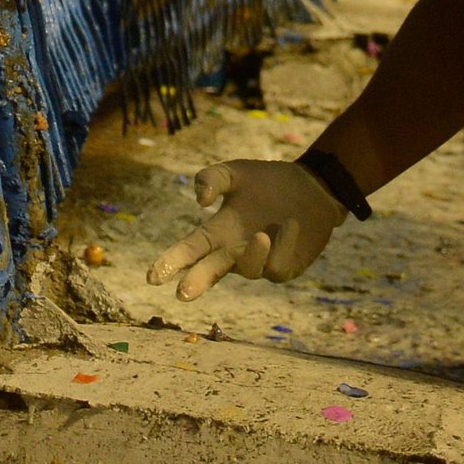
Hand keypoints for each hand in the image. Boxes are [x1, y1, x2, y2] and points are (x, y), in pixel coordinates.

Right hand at [148, 161, 345, 300]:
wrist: (311, 186)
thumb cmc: (268, 181)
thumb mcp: (236, 172)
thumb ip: (212, 178)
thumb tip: (200, 202)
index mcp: (218, 231)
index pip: (190, 249)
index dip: (172, 262)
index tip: (152, 277)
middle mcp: (234, 251)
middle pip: (212, 270)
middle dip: (198, 281)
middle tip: (183, 292)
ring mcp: (260, 262)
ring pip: (249, 270)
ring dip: (251, 255)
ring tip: (261, 235)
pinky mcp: (285, 267)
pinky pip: (278, 266)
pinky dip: (283, 246)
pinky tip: (291, 225)